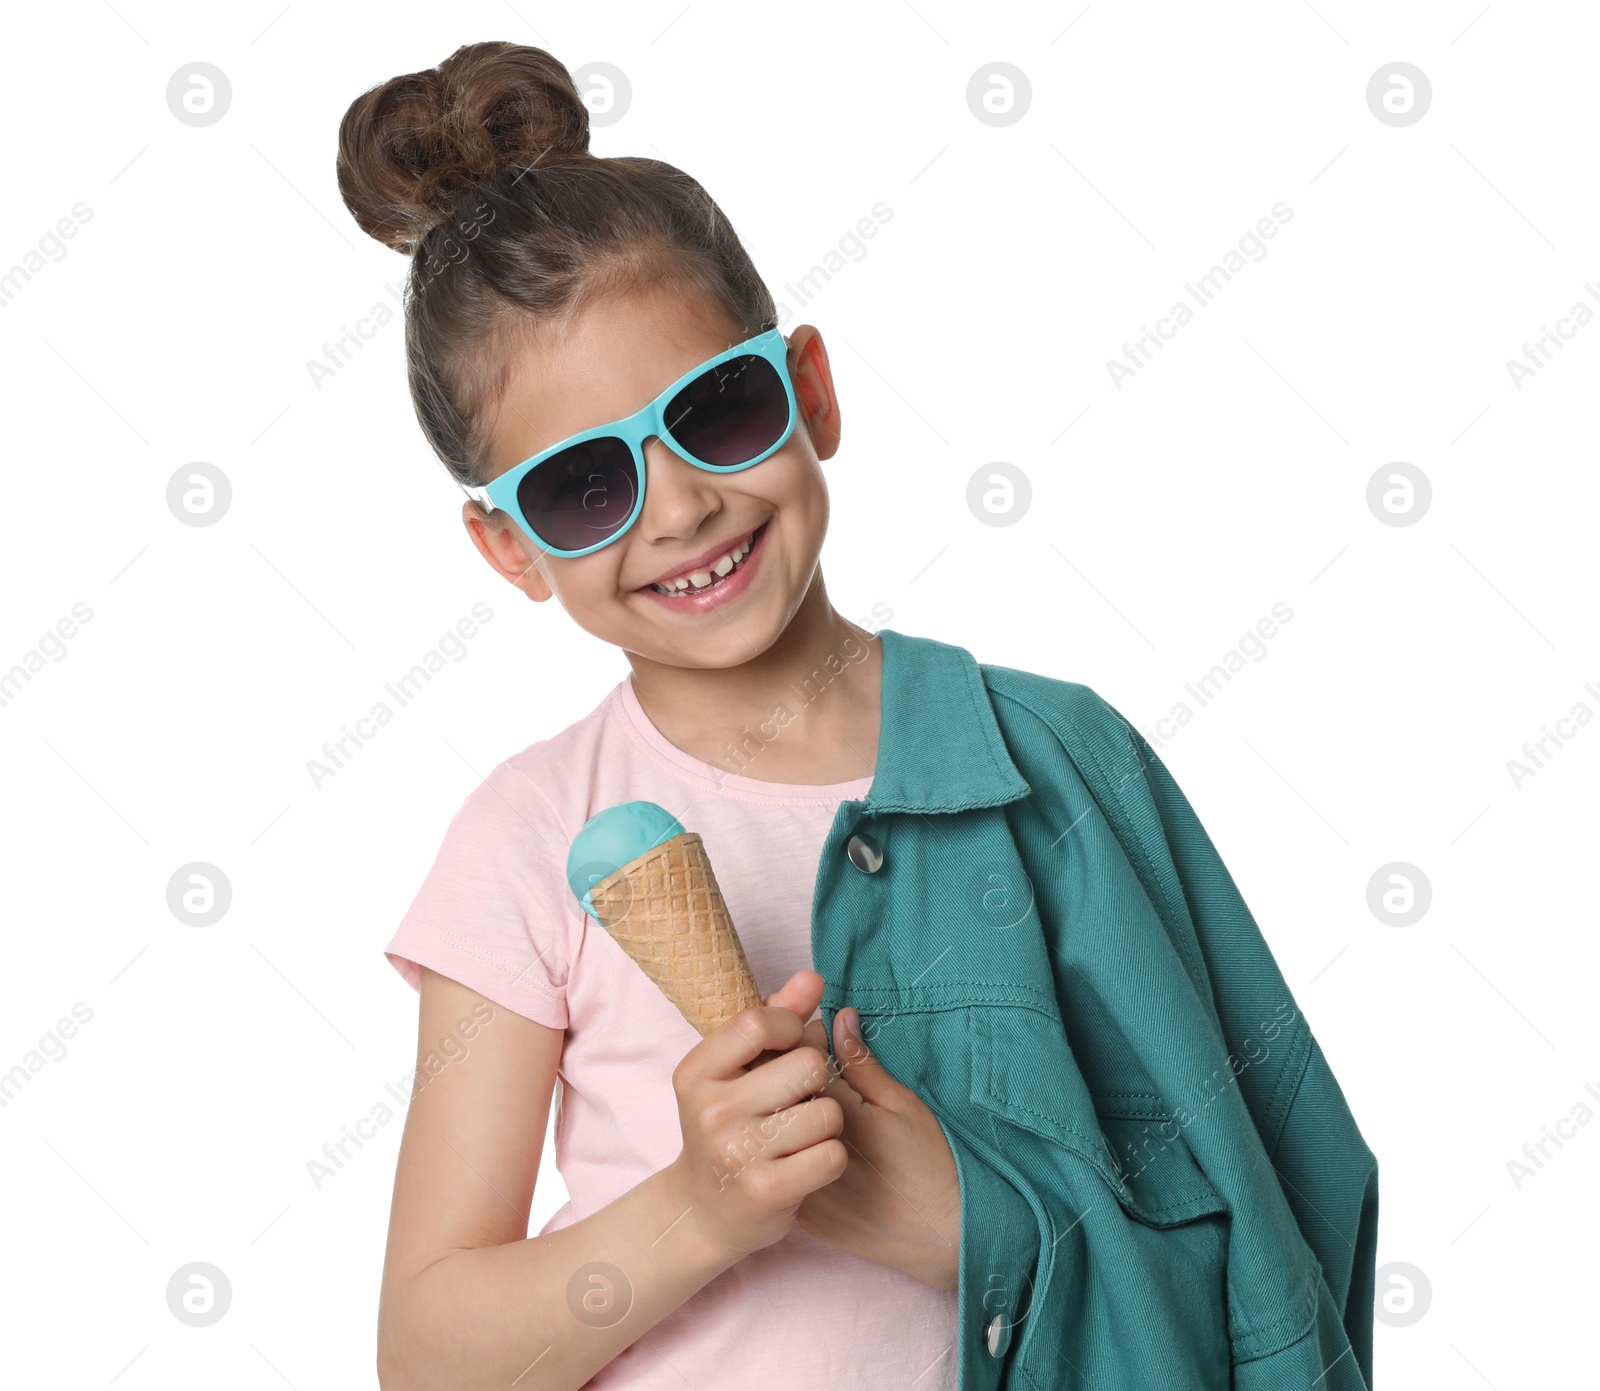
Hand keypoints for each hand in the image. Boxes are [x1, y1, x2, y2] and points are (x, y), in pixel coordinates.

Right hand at [666, 971, 846, 1261]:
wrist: (703, 1212)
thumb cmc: (728, 1125)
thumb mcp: (735, 1070)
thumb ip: (775, 1017)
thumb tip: (812, 978)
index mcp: (696, 1072)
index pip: (760, 1022)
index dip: (792, 1025)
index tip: (792, 1042)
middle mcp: (711, 1111)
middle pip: (807, 1065)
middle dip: (817, 1078)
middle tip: (797, 1098)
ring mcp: (737, 1153)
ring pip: (828, 1112)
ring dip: (827, 1123)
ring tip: (802, 1133)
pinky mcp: (766, 1191)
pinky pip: (831, 1155)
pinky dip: (830, 1158)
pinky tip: (807, 1164)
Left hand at [793, 1006, 961, 1290]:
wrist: (943, 1239)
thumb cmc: (932, 1165)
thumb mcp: (903, 1106)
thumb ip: (861, 1064)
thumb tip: (837, 1018)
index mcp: (840, 1121)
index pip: (802, 1065)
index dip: (805, 1042)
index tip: (815, 1032)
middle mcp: (813, 1156)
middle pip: (780, 1099)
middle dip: (787, 1073)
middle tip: (804, 1063)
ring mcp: (803, 1189)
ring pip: (777, 1136)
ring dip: (784, 1112)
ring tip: (805, 1102)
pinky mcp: (802, 1216)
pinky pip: (783, 1169)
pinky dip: (789, 1149)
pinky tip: (806, 1140)